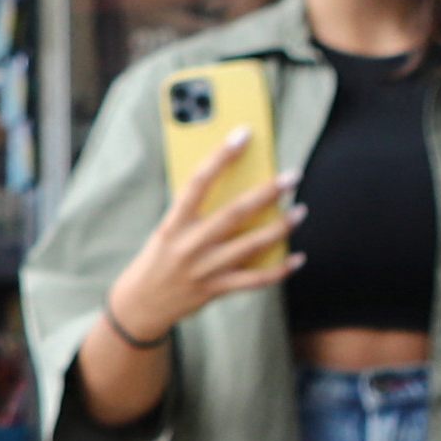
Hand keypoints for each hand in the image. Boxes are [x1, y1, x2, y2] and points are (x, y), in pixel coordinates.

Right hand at [107, 129, 300, 343]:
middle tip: (291, 177)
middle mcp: (189, 246)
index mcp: (173, 225)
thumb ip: (194, 212)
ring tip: (300, 211)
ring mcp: (203, 270)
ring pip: (250, 245)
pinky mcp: (214, 290)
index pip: (198, 183)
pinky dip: (278, 271)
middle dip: (267, 193)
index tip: (243, 134)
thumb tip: (237, 185)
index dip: (221, 156)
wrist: (140, 306)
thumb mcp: (167, 231)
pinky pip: (253, 281)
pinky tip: (296, 259)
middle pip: (234, 213)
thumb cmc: (158, 260)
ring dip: (279, 228)